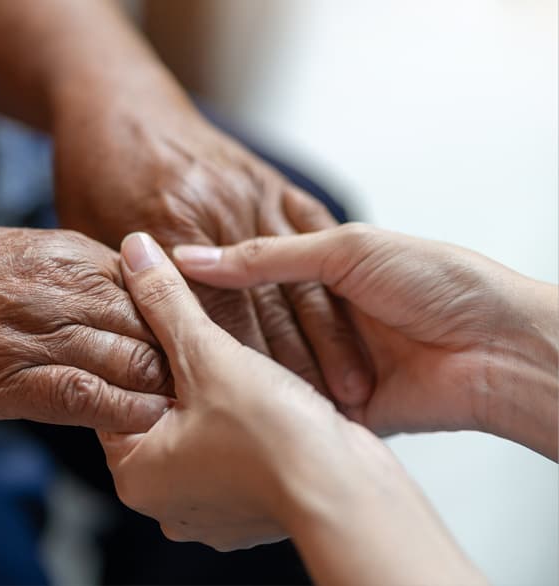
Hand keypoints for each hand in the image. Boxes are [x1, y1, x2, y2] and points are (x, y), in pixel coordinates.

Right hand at [0, 213, 172, 431]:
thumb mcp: (19, 255)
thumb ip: (72, 281)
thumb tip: (114, 317)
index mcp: (74, 256)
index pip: (160, 294)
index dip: (182, 328)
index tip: (191, 354)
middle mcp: (68, 289)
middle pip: (160, 329)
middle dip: (183, 364)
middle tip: (199, 394)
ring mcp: (40, 332)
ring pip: (135, 361)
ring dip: (160, 392)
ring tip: (176, 418)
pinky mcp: (9, 378)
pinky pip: (88, 396)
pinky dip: (121, 413)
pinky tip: (134, 425)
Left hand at [52, 94, 371, 405]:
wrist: (119, 102)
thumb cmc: (96, 174)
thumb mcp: (91, 238)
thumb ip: (121, 291)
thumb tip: (131, 356)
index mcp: (169, 226)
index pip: (208, 317)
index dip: (236, 377)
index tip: (258, 424)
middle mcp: (215, 210)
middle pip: (257, 306)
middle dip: (290, 371)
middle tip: (319, 423)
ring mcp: (250, 194)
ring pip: (295, 280)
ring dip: (328, 342)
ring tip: (354, 396)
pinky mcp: (276, 186)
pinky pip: (316, 245)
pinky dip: (333, 290)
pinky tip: (353, 328)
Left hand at [98, 232, 370, 550]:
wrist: (349, 494)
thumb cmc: (274, 436)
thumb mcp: (208, 354)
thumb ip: (166, 301)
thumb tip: (134, 250)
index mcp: (134, 474)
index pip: (117, 395)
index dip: (140, 350)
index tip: (162, 320)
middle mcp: (164, 502)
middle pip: (159, 413)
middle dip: (182, 375)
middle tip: (202, 338)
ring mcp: (209, 512)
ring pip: (200, 432)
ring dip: (216, 398)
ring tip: (236, 365)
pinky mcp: (250, 510)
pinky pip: (234, 454)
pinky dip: (245, 427)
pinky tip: (263, 399)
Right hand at [174, 221, 558, 456]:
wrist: (499, 350)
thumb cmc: (443, 283)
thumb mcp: (348, 250)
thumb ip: (268, 256)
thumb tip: (195, 258)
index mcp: (326, 269)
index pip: (249, 273)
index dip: (207, 278)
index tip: (158, 281)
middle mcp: (323, 318)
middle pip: (252, 324)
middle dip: (215, 328)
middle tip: (159, 332)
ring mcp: (329, 365)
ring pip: (266, 367)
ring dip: (238, 366)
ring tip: (181, 368)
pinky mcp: (340, 409)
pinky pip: (291, 406)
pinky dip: (268, 402)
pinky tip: (228, 398)